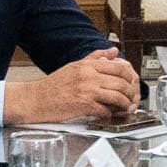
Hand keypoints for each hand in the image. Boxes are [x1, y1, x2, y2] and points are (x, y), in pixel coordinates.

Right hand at [5, 48, 139, 125]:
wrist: (35, 99)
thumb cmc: (54, 85)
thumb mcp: (75, 66)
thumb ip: (96, 58)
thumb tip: (113, 51)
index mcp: (88, 65)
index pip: (119, 66)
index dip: (130, 76)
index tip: (131, 83)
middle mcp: (89, 76)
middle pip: (121, 82)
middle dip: (130, 92)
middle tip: (131, 98)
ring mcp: (87, 90)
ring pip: (117, 96)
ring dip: (124, 104)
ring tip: (123, 107)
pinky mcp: (84, 105)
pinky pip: (105, 110)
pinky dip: (110, 115)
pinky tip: (108, 115)